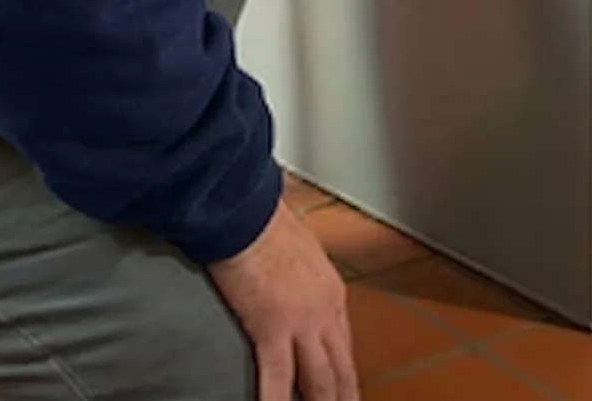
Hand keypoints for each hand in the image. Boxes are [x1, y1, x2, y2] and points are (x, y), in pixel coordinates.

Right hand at [207, 200, 356, 400]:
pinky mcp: (273, 329)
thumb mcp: (296, 248)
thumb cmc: (264, 221)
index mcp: (330, 291)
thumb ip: (298, 273)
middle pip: (341, 367)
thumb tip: (287, 278)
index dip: (344, 371)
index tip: (343, 388)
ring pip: (321, 380)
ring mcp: (302, 323)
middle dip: (344, 396)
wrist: (247, 211)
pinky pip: (278, 379)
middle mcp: (324, 311)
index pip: (343, 343)